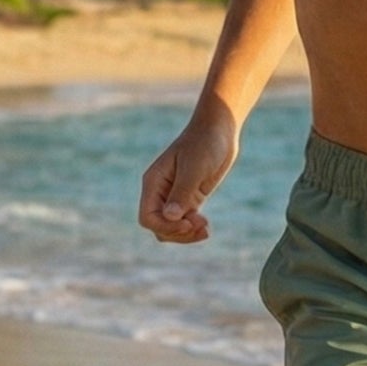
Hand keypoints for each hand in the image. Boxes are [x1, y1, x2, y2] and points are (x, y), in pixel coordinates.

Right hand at [138, 103, 238, 243]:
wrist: (219, 131)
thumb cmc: (204, 143)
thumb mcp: (194, 167)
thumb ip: (182, 192)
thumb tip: (171, 216)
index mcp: (153, 183)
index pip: (147, 217)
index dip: (165, 227)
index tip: (188, 223)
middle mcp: (160, 192)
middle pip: (158, 227)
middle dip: (177, 233)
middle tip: (202, 225)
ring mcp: (174, 197)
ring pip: (171, 228)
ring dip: (186, 234)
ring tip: (205, 228)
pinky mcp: (189, 199)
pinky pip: (184, 223)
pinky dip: (193, 229)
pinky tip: (206, 226)